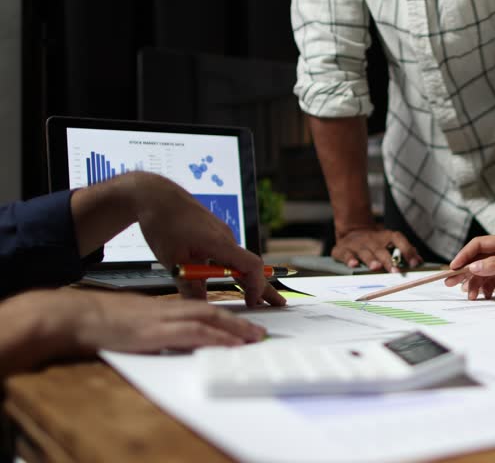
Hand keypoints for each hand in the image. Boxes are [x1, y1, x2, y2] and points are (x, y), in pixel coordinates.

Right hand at [62, 289, 265, 352]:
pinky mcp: (157, 331)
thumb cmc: (102, 320)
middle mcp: (169, 309)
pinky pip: (194, 333)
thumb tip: (173, 337)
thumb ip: (156, 325)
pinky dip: (215, 337)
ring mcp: (164, 319)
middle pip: (213, 312)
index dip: (226, 317)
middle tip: (259, 333)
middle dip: (238, 323)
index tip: (243, 326)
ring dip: (235, 329)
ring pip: (209, 320)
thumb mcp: (137, 321)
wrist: (78, 316)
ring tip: (254, 338)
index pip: (203, 309)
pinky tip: (230, 344)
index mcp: (165, 307)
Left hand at [130, 173, 284, 306]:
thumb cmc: (164, 222)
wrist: (156, 195)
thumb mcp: (173, 260)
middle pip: (251, 266)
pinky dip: (232, 268)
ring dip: (246, 279)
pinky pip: (227, 254)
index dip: (256, 286)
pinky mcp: (213, 232)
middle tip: (277, 303)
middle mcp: (226, 238)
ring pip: (239, 260)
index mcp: (220, 244)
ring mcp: (221, 234)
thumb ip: (189, 286)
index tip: (253, 303)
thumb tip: (199, 307)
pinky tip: (224, 277)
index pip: (251, 266)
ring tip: (251, 295)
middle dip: (264, 287)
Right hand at [332, 227, 421, 272]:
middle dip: (388, 260)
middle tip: (395, 271)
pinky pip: (346, 254)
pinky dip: (349, 259)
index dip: (407, 250)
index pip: (398, 239)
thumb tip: (420, 261)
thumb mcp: (389, 243)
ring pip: (365, 252)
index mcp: (385, 237)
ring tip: (376, 267)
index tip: (415, 263)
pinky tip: (354, 265)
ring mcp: (357, 244)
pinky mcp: (342, 249)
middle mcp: (371, 239)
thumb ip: (405, 251)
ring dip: (371, 260)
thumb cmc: (375, 243)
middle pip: (381, 249)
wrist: (352, 232)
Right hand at [445, 234, 494, 299]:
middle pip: (479, 260)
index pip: (479, 245)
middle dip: (464, 271)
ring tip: (470, 295)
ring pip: (484, 273)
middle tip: (450, 283)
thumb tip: (474, 267)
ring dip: (475, 284)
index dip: (464, 255)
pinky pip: (493, 283)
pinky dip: (486, 289)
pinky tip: (484, 296)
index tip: (454, 267)